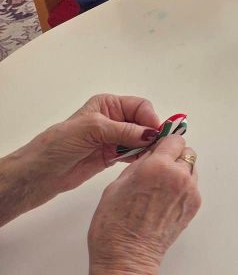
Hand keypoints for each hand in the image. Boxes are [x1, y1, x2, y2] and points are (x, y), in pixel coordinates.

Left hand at [27, 95, 162, 196]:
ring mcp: (113, 139)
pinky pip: (133, 154)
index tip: (155, 134)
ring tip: (153, 157)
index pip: (140, 106)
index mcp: (108, 105)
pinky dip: (141, 157)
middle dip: (152, 133)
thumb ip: (122, 130)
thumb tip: (151, 133)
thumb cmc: (57, 145)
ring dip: (148, 147)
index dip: (150, 118)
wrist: (36, 176)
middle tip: (158, 148)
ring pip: (141, 139)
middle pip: (144, 122)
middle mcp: (113, 119)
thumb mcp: (91, 129)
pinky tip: (144, 163)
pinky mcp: (111, 157)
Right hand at [88, 135, 200, 274]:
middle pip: (185, 152)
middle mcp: (178, 176)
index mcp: (157, 166)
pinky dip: (182, 187)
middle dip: (173, 156)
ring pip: (191, 168)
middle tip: (159, 166)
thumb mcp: (117, 185)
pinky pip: (192, 186)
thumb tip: (152, 152)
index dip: (165, 142)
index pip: (174, 139)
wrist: (126, 257)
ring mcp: (189, 191)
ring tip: (161, 185)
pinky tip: (165, 199)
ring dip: (180, 171)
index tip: (160, 146)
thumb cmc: (114, 227)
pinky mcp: (194, 205)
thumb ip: (140, 164)